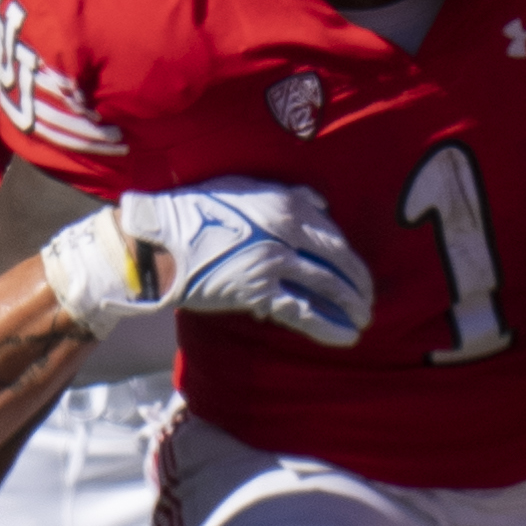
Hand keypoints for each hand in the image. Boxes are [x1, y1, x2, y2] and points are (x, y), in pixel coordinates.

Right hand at [44, 178, 372, 347]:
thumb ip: (287, 195)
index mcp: (285, 204)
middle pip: (337, 261)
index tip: (359, 272)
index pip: (332, 234)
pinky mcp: (259, 292)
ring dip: (350, 307)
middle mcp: (285, 231)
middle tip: (368, 301)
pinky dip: (329, 326)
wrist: (158, 241)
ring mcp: (274, 262)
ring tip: (362, 321)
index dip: (351, 258)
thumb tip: (322, 205)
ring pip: (327, 287)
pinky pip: (304, 312)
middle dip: (358, 285)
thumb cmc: (195, 213)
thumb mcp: (244, 189)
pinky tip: (345, 336)